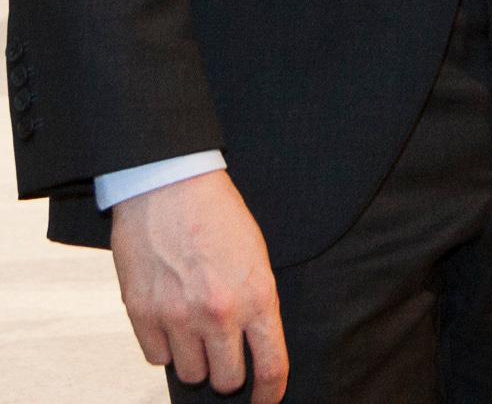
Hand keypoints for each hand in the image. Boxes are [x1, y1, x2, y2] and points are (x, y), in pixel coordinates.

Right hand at [112, 170, 287, 400]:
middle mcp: (219, 314)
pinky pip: (156, 358)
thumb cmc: (219, 217)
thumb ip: (255, 302)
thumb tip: (251, 346)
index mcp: (257, 296)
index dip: (271, 393)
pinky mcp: (142, 316)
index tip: (266, 402)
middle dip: (227, 372)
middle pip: (225, 380)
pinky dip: (164, 346)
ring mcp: (178, 318)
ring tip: (195, 327)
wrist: (171, 186)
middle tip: (224, 352)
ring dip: (194, 358)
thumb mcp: (255, 255)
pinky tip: (169, 318)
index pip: (271, 365)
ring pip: (189, 373)